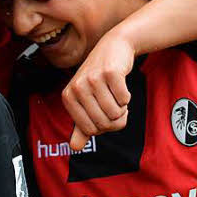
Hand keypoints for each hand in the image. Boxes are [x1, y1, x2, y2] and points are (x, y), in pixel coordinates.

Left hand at [63, 30, 133, 149]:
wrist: (113, 48)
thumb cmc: (99, 78)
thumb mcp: (86, 101)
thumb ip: (81, 126)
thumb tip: (74, 148)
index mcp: (68, 98)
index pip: (90, 130)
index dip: (104, 126)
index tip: (103, 112)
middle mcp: (77, 88)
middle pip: (104, 123)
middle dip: (115, 118)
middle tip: (115, 104)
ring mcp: (93, 79)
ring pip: (115, 113)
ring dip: (122, 107)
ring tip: (116, 93)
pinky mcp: (110, 72)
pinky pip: (125, 99)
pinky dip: (127, 96)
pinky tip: (120, 84)